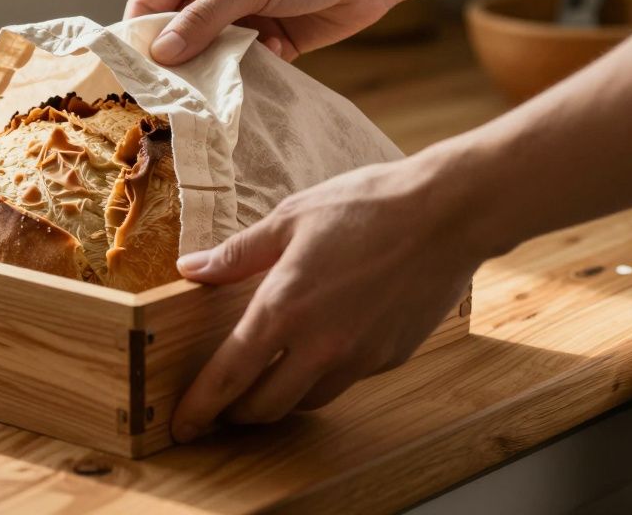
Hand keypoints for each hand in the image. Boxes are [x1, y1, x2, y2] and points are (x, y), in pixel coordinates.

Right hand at [125, 0, 398, 64]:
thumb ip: (203, 18)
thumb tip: (161, 53)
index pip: (148, 5)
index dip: (139, 37)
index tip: (138, 73)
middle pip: (174, 37)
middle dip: (178, 62)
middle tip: (176, 93)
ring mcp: (239, 18)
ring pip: (208, 57)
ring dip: (216, 72)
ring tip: (221, 85)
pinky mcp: (267, 42)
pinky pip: (242, 68)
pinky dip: (249, 74)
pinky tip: (271, 61)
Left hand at [169, 153, 488, 441]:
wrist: (449, 214)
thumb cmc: (368, 206)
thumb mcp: (290, 218)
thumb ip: (237, 254)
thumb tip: (191, 268)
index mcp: (284, 307)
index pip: (229, 376)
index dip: (200, 407)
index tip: (182, 425)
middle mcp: (320, 344)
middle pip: (265, 406)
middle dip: (236, 413)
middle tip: (220, 406)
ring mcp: (359, 356)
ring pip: (306, 401)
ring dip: (280, 399)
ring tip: (266, 381)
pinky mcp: (391, 357)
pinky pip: (345, 381)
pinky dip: (322, 377)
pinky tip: (319, 352)